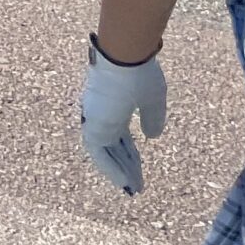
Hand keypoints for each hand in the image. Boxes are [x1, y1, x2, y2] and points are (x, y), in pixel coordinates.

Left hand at [80, 39, 166, 193]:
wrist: (124, 55)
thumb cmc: (140, 72)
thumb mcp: (153, 99)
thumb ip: (152, 118)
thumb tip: (151, 137)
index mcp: (115, 104)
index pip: (120, 134)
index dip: (129, 152)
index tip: (138, 167)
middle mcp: (102, 113)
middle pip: (113, 146)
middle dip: (125, 166)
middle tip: (136, 185)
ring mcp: (95, 119)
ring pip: (106, 153)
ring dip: (120, 171)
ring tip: (134, 189)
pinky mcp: (92, 124)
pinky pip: (99, 154)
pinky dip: (110, 169)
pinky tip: (124, 183)